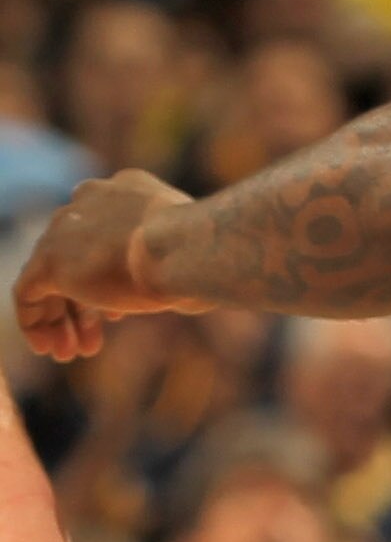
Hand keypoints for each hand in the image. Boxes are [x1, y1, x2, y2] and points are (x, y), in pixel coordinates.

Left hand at [14, 174, 199, 361]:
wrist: (189, 248)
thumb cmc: (211, 252)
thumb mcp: (199, 253)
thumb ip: (180, 264)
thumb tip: (193, 295)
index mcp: (129, 188)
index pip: (104, 232)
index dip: (110, 274)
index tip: (118, 314)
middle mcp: (91, 199)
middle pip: (75, 254)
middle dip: (85, 302)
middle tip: (95, 338)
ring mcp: (65, 229)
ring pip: (52, 276)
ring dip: (63, 317)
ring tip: (71, 353)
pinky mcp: (48, 261)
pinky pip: (28, 294)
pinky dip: (36, 322)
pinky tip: (50, 348)